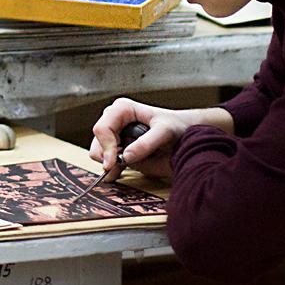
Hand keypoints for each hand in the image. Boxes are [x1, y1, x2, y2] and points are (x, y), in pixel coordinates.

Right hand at [91, 98, 212, 181]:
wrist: (187, 136)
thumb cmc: (178, 127)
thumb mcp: (165, 132)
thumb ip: (146, 144)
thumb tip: (126, 156)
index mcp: (122, 109)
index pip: (102, 128)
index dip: (106, 147)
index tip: (113, 162)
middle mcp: (116, 121)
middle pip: (97, 141)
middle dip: (106, 155)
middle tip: (118, 165)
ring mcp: (117, 136)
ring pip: (99, 152)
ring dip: (109, 162)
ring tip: (123, 167)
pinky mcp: (122, 150)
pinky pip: (108, 161)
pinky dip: (111, 169)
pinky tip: (116, 174)